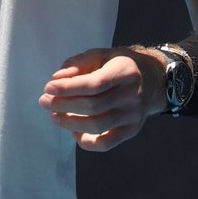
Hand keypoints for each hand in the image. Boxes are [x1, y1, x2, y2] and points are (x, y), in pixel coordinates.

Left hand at [39, 47, 165, 151]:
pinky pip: (106, 143)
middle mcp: (132, 95)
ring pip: (97, 126)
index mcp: (125, 72)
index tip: (48, 88)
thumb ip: (78, 63)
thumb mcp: (102, 55)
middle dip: (63, 105)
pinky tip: (73, 131)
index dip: (68, 88)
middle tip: (44, 101)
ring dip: (70, 123)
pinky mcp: (131, 130)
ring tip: (54, 116)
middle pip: (92, 106)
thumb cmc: (119, 65)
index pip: (93, 84)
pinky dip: (86, 141)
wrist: (153, 80)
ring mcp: (133, 116)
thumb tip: (57, 79)